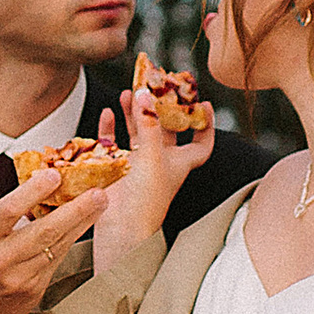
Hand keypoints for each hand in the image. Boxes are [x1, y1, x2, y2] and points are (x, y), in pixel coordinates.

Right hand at [0, 172, 111, 313]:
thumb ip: (4, 218)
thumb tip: (39, 189)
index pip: (8, 210)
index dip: (34, 191)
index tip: (54, 175)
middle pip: (44, 230)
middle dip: (75, 209)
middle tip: (96, 193)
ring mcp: (18, 279)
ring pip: (57, 245)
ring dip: (81, 223)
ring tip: (97, 205)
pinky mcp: (34, 291)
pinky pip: (57, 260)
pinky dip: (70, 241)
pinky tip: (81, 228)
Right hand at [87, 85, 216, 275]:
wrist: (120, 228)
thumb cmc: (146, 199)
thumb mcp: (153, 157)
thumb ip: (149, 124)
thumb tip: (144, 93)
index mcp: (179, 163)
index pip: (201, 143)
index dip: (206, 124)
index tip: (203, 103)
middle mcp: (160, 162)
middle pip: (164, 129)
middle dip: (160, 107)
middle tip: (156, 84)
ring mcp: (137, 165)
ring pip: (138, 131)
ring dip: (134, 112)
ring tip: (128, 91)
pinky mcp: (116, 168)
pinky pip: (113, 142)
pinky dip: (110, 127)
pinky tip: (108, 112)